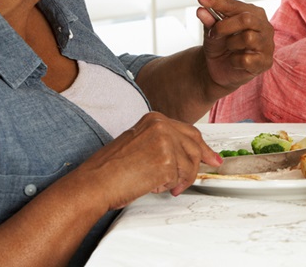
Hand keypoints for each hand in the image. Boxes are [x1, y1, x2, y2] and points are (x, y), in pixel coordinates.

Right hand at [76, 112, 220, 208]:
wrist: (95, 182)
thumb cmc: (110, 168)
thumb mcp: (139, 143)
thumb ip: (163, 142)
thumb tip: (185, 153)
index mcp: (154, 119)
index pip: (188, 131)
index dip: (202, 146)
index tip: (210, 155)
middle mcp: (162, 126)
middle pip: (195, 145)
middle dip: (202, 160)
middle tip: (209, 168)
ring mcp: (165, 142)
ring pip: (190, 164)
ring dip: (181, 179)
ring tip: (166, 185)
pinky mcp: (167, 161)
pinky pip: (180, 178)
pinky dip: (169, 186)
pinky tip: (154, 185)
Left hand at [195, 0, 273, 90]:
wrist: (220, 68)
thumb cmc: (220, 45)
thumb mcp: (211, 30)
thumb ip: (209, 20)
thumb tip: (202, 10)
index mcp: (253, 13)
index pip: (234, 4)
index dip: (217, 1)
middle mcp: (264, 26)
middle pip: (246, 19)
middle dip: (225, 26)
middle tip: (214, 33)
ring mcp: (267, 44)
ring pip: (248, 38)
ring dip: (231, 44)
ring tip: (229, 47)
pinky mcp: (265, 62)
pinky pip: (247, 59)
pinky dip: (235, 61)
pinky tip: (235, 61)